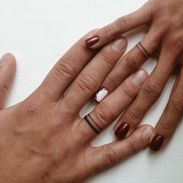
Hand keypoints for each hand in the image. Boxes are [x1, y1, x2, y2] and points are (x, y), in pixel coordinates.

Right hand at [0, 32, 152, 182]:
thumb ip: (0, 83)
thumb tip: (8, 58)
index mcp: (37, 105)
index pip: (66, 69)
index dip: (83, 50)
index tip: (99, 36)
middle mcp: (58, 120)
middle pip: (89, 84)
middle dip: (109, 62)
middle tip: (126, 45)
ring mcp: (72, 144)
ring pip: (104, 113)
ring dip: (125, 93)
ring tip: (142, 75)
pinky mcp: (80, 168)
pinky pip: (110, 154)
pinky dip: (131, 143)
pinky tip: (148, 130)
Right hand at [84, 0, 182, 150]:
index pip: (178, 101)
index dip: (166, 124)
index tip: (153, 142)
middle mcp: (174, 50)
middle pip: (149, 87)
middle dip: (133, 110)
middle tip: (118, 128)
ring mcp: (160, 30)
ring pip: (132, 59)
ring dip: (115, 79)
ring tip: (98, 98)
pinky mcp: (152, 11)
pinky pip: (126, 23)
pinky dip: (109, 32)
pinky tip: (92, 43)